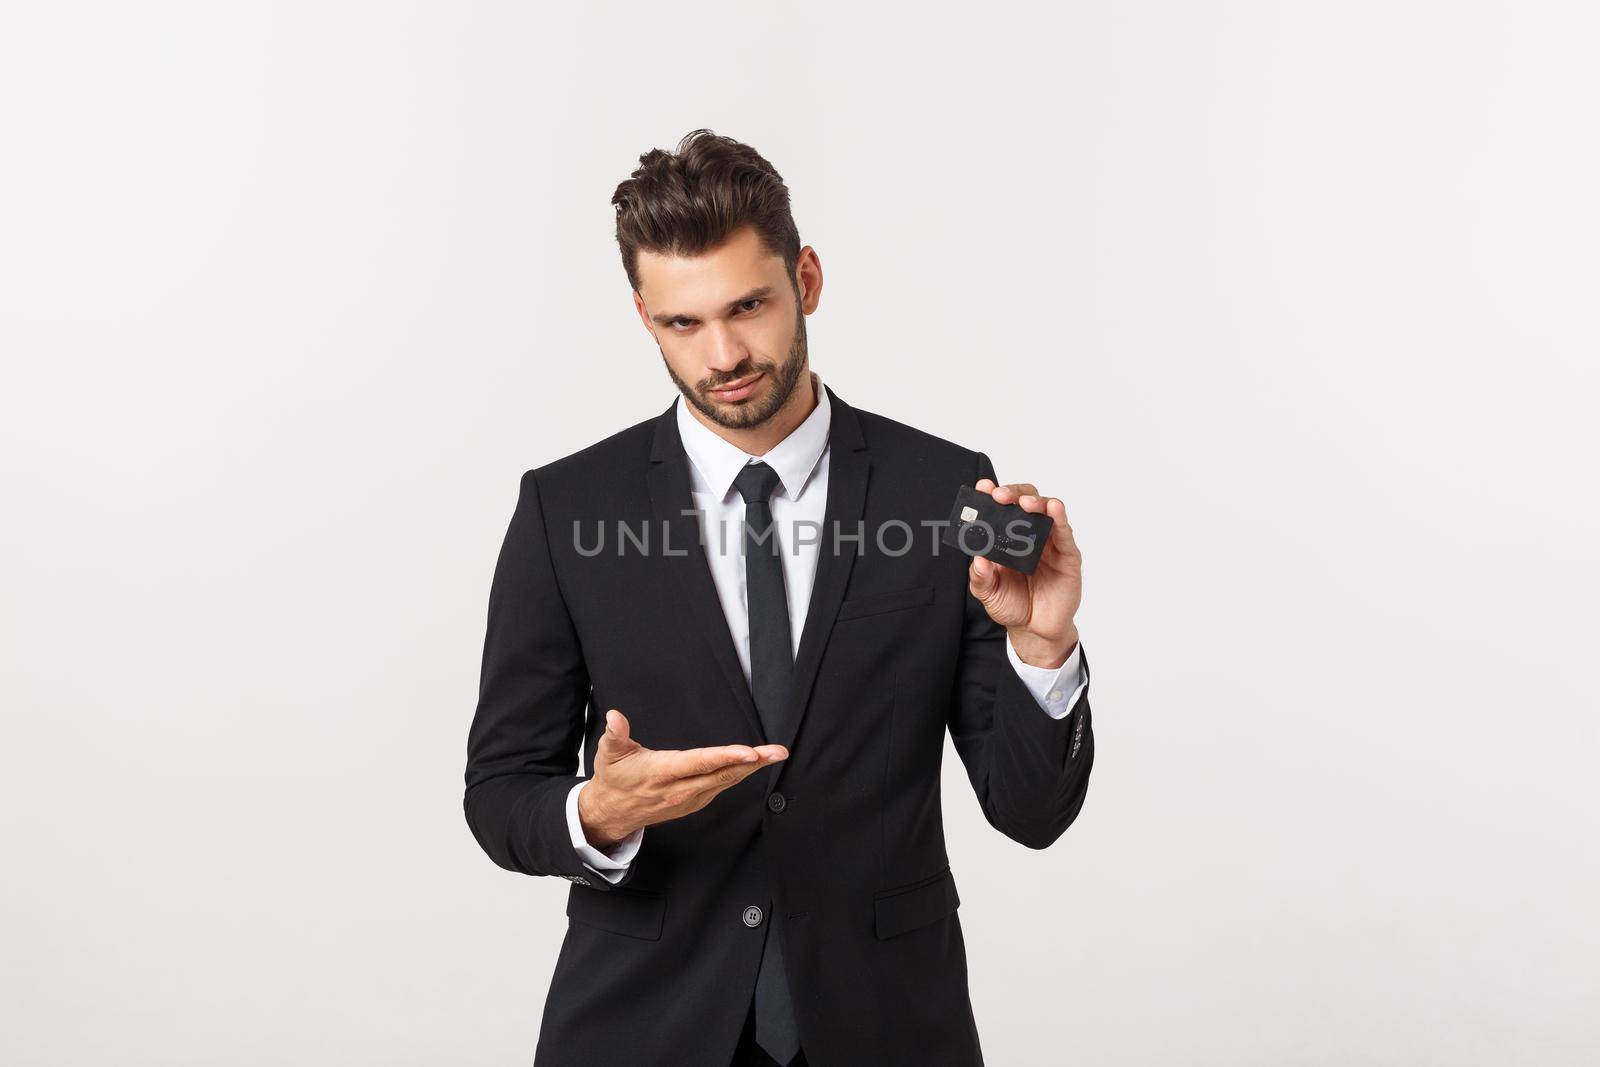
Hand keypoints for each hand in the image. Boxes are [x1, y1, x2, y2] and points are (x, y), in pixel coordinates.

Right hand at [577, 709, 787, 848]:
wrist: (612, 812)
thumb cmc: (614, 778)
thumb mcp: (608, 754)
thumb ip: (615, 734)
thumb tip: (615, 717)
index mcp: (661, 773)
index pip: (700, 763)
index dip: (726, 757)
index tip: (750, 752)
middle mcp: (679, 789)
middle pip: (722, 774)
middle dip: (753, 762)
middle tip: (778, 752)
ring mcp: (688, 799)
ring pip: (726, 781)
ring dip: (752, 768)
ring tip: (774, 755)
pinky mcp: (693, 802)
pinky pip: (721, 787)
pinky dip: (739, 775)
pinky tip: (753, 765)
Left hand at [966, 478, 1081, 668]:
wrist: (1035, 630)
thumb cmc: (1012, 605)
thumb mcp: (988, 593)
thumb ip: (980, 578)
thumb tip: (977, 559)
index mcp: (1008, 538)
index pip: (1002, 509)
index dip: (993, 495)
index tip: (982, 488)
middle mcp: (1030, 536)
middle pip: (1026, 501)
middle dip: (1014, 493)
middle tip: (1000, 496)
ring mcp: (1050, 544)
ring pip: (1047, 512)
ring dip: (1037, 502)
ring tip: (1025, 503)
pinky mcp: (1068, 557)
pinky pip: (1065, 534)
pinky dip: (1060, 519)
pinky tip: (1054, 509)